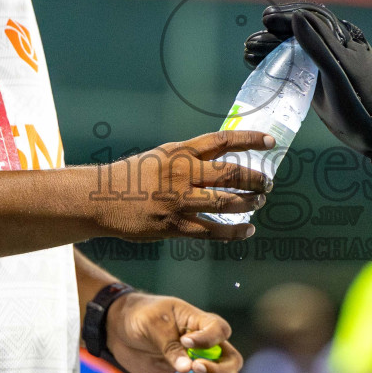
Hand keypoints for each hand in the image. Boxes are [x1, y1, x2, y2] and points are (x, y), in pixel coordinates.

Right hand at [96, 131, 272, 240]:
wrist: (100, 199)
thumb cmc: (132, 177)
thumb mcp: (160, 157)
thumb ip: (188, 159)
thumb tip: (220, 162)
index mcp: (179, 152)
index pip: (223, 141)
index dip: (250, 140)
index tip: (270, 143)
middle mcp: (182, 173)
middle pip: (231, 174)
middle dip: (255, 179)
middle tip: (268, 183)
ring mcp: (179, 200)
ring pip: (226, 203)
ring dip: (248, 203)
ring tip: (259, 202)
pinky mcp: (174, 226)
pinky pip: (212, 231)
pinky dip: (234, 232)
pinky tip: (247, 231)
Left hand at [105, 292, 242, 372]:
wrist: (119, 330)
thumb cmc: (139, 316)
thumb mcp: (152, 324)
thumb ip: (169, 346)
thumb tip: (186, 369)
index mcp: (199, 322)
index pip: (219, 330)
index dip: (209, 339)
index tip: (186, 342)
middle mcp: (206, 345)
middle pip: (230, 359)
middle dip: (220, 369)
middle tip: (196, 369)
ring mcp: (199, 365)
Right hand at [245, 3, 371, 191]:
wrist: (368, 130)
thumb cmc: (354, 101)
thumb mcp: (334, 71)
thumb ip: (316, 44)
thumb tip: (297, 16)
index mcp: (340, 38)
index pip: (310, 18)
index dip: (286, 16)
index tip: (266, 18)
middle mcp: (331, 46)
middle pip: (298, 31)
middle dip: (273, 33)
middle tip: (251, 40)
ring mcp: (323, 62)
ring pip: (293, 47)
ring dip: (270, 46)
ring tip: (249, 50)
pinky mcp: (316, 77)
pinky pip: (293, 62)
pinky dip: (275, 60)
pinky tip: (258, 63)